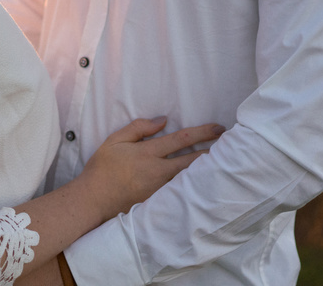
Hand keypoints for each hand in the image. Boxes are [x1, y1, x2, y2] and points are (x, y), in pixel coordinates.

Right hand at [80, 117, 224, 220]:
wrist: (93, 200)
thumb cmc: (101, 168)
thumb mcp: (114, 141)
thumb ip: (138, 128)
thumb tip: (162, 121)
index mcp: (147, 153)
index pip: (180, 139)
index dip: (201, 133)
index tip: (217, 128)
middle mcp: (157, 171)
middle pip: (192, 160)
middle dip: (212, 151)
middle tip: (230, 144)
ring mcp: (159, 189)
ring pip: (189, 177)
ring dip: (206, 169)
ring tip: (223, 163)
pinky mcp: (158, 202)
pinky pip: (180, 191)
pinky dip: (194, 185)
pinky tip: (204, 182)